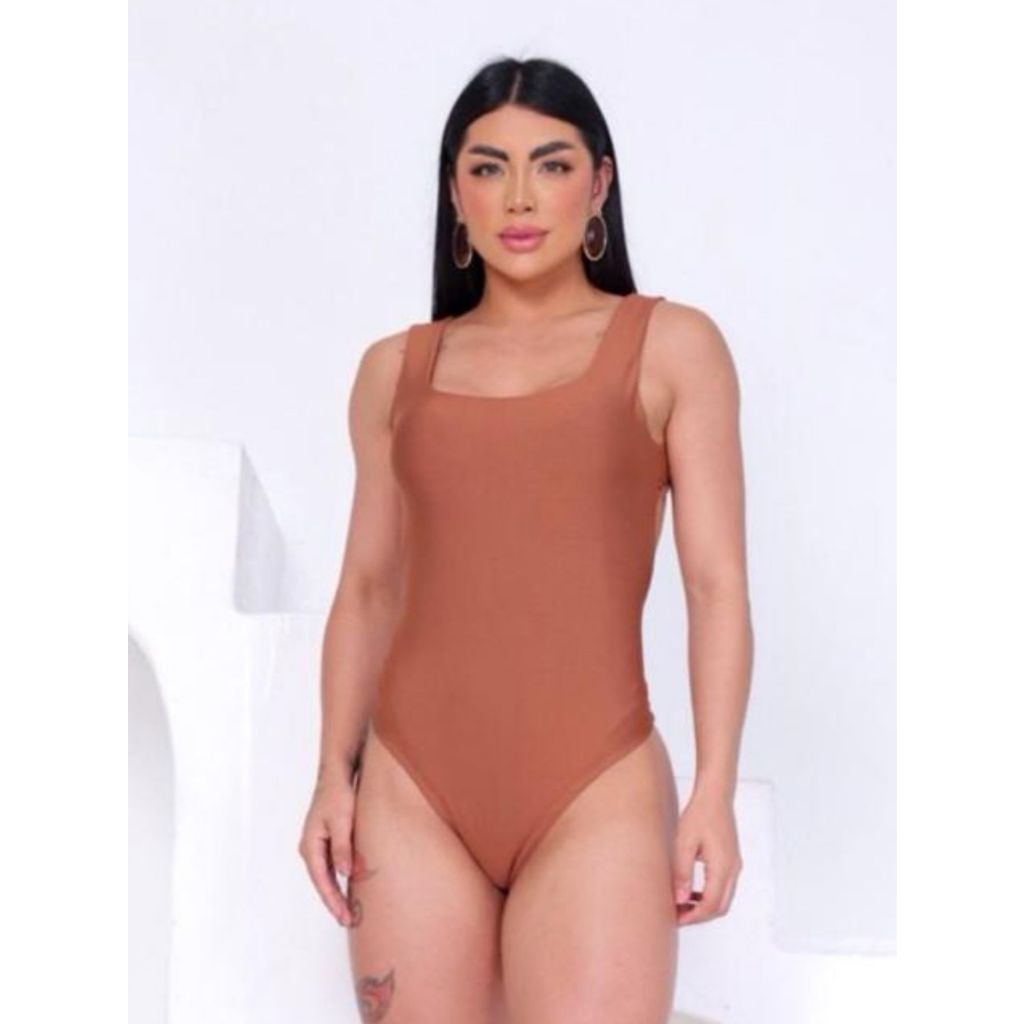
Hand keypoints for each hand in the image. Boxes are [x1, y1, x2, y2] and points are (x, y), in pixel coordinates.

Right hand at [297, 763, 357, 926]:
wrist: (337, 773)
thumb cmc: (339, 794)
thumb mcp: (342, 821)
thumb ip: (343, 848)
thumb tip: (345, 874)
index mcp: (310, 845)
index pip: (321, 881)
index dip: (333, 901)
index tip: (344, 917)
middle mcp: (310, 847)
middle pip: (322, 882)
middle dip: (334, 902)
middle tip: (349, 921)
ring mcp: (317, 844)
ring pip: (326, 875)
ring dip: (337, 892)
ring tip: (350, 910)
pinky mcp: (326, 839)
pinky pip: (331, 865)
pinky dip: (339, 878)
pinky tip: (350, 885)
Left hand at [672, 789, 741, 926]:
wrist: (715, 796)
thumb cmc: (700, 814)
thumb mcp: (684, 842)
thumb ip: (682, 872)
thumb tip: (680, 899)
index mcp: (723, 867)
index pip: (711, 905)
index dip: (693, 916)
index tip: (676, 919)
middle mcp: (733, 869)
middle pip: (720, 907)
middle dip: (699, 916)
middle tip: (677, 915)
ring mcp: (734, 865)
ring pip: (723, 899)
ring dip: (704, 906)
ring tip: (681, 904)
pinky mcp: (731, 860)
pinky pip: (723, 887)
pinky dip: (708, 895)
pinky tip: (691, 891)